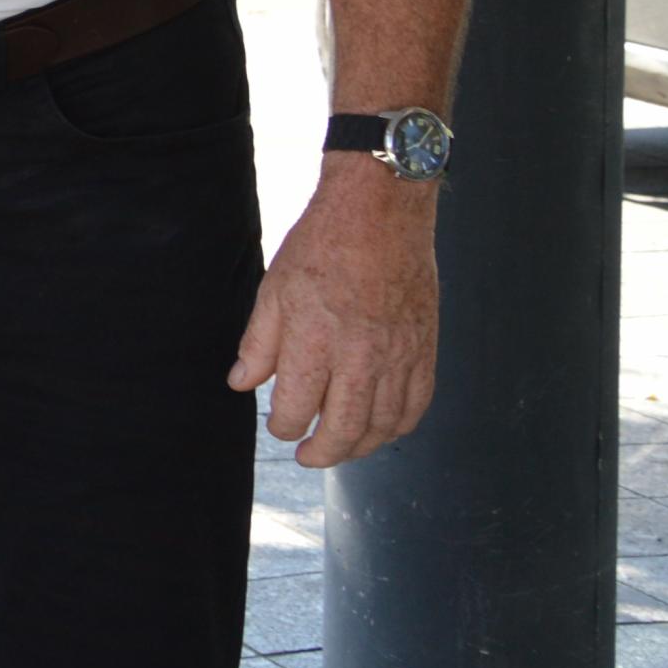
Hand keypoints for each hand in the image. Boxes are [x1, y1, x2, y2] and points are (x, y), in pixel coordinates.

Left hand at [231, 160, 440, 466]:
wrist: (381, 212)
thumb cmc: (322, 246)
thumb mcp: (274, 290)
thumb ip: (259, 343)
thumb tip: (242, 384)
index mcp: (315, 341)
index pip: (295, 411)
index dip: (282, 426)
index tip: (278, 422)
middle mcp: (360, 357)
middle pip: (343, 431)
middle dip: (321, 453)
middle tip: (308, 456)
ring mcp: (398, 356)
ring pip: (382, 426)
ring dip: (360, 446)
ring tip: (342, 446)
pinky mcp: (425, 348)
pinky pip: (416, 405)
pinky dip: (399, 426)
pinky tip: (382, 428)